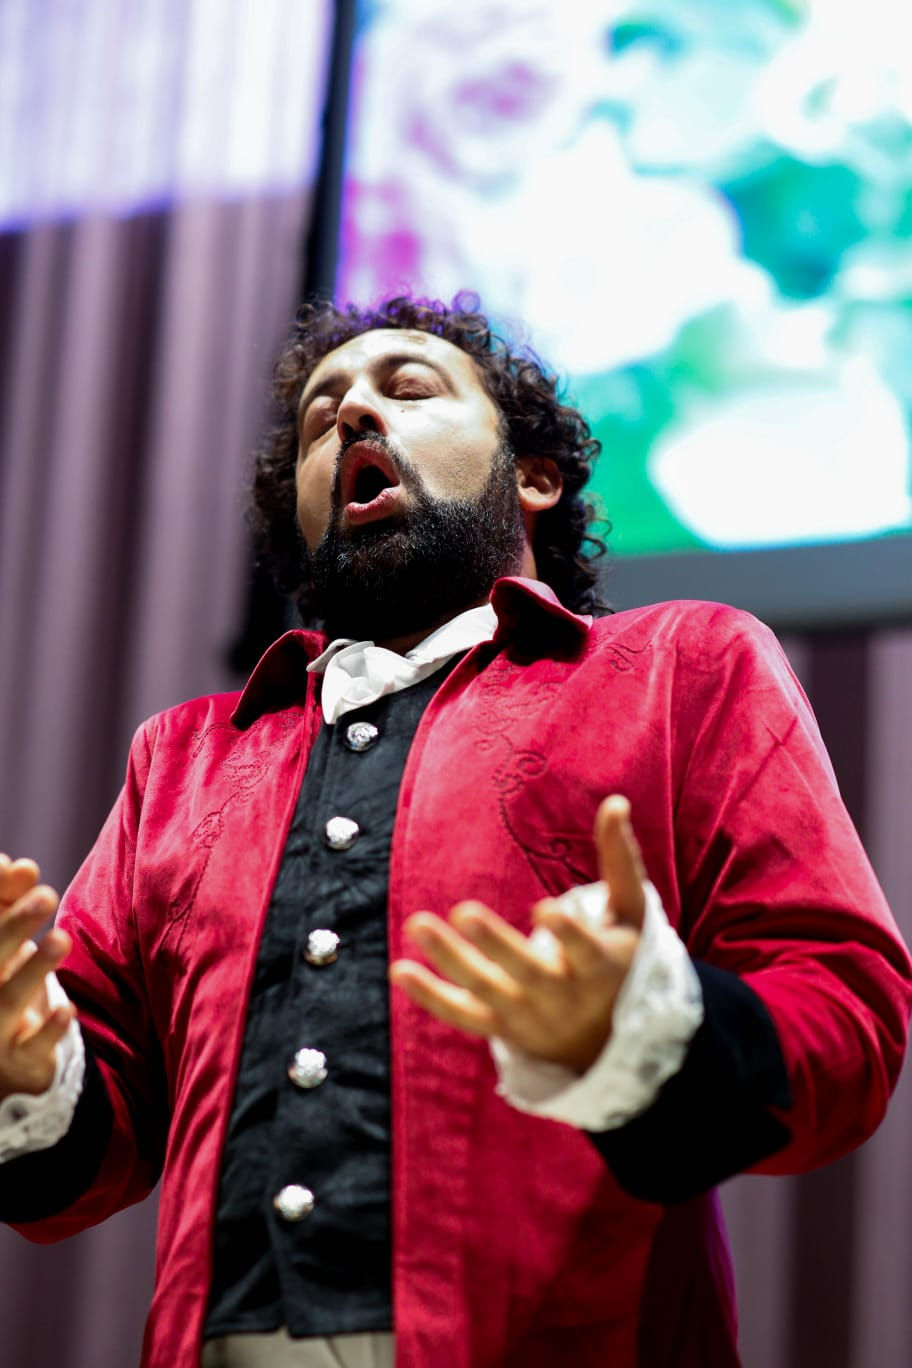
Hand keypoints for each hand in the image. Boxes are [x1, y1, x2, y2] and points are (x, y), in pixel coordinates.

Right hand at [0, 854, 72, 1100]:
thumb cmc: (2, 979)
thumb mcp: (5, 938)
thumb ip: (12, 899)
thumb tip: (21, 866)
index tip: (25, 870)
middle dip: (14, 926)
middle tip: (46, 896)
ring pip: (9, 998)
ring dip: (34, 969)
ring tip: (61, 940)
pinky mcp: (15, 1061)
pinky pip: (30, 1048)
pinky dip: (48, 1030)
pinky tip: (67, 1009)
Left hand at [390, 795, 647, 1074]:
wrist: (604, 1039)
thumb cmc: (617, 959)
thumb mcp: (629, 915)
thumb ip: (621, 860)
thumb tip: (615, 801)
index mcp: (598, 966)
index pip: (584, 952)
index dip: (566, 935)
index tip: (545, 909)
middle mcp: (561, 996)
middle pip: (526, 972)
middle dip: (495, 945)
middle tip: (465, 912)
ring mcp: (527, 1015)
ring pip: (485, 990)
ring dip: (450, 959)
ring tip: (418, 923)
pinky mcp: (499, 1026)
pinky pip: (461, 1014)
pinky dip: (431, 996)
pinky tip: (401, 968)